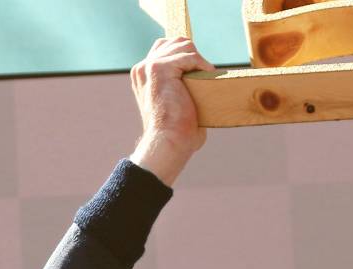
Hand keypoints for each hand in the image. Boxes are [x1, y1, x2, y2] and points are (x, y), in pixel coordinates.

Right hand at [128, 37, 215, 185]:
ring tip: (208, 77)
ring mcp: (149, 66)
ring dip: (200, 60)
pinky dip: (203, 65)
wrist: (168, 142)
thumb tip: (207, 84)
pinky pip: (189, 55)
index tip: (201, 73)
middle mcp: (142, 68)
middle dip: (194, 55)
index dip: (186, 57)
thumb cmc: (177, 132)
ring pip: (183, 46)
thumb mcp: (176, 104)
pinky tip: (209, 77)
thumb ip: (182, 88)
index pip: (165, 49)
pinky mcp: (159, 68)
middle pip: (175, 42)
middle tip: (206, 75)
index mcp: (143, 76)